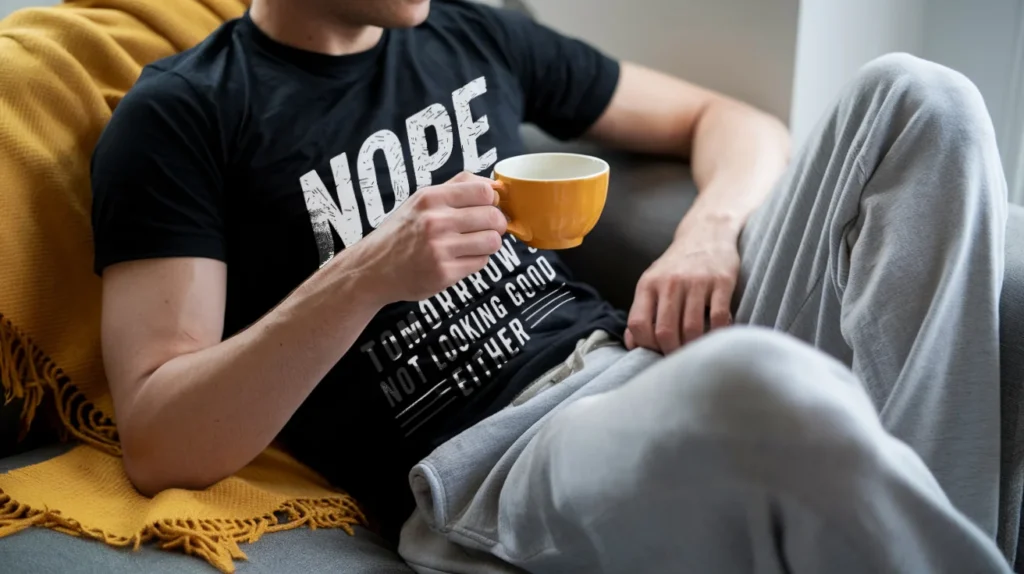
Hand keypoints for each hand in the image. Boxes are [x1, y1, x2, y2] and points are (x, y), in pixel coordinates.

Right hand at [353, 171, 506, 302]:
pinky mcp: (444, 273)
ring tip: (473, 244)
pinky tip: (460, 258)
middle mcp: (435, 221)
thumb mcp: (421, 200)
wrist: (374, 268)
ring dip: (488, 243)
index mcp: (431, 198)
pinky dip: (476, 260)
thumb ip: (456, 188)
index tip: (489, 206)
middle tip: (487, 228)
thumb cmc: (403, 232)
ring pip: (492, 241)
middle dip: (496, 223)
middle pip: (493, 217)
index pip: (484, 191)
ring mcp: (440, 249)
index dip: (493, 200)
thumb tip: (495, 186)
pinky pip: (481, 263)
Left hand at [625, 230, 739, 353]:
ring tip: (695, 348)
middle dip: (671, 351)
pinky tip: (716, 334)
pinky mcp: (722, 282)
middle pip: (665, 332)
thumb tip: (631, 344)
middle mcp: (670, 283)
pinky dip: (717, 333)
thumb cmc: (677, 266)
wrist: (706, 233)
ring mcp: (696, 282)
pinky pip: (719, 317)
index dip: (646, 345)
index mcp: (648, 285)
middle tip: (678, 355)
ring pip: (692, 329)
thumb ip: (641, 311)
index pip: (638, 324)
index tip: (656, 350)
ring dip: (694, 346)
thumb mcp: (652, 282)